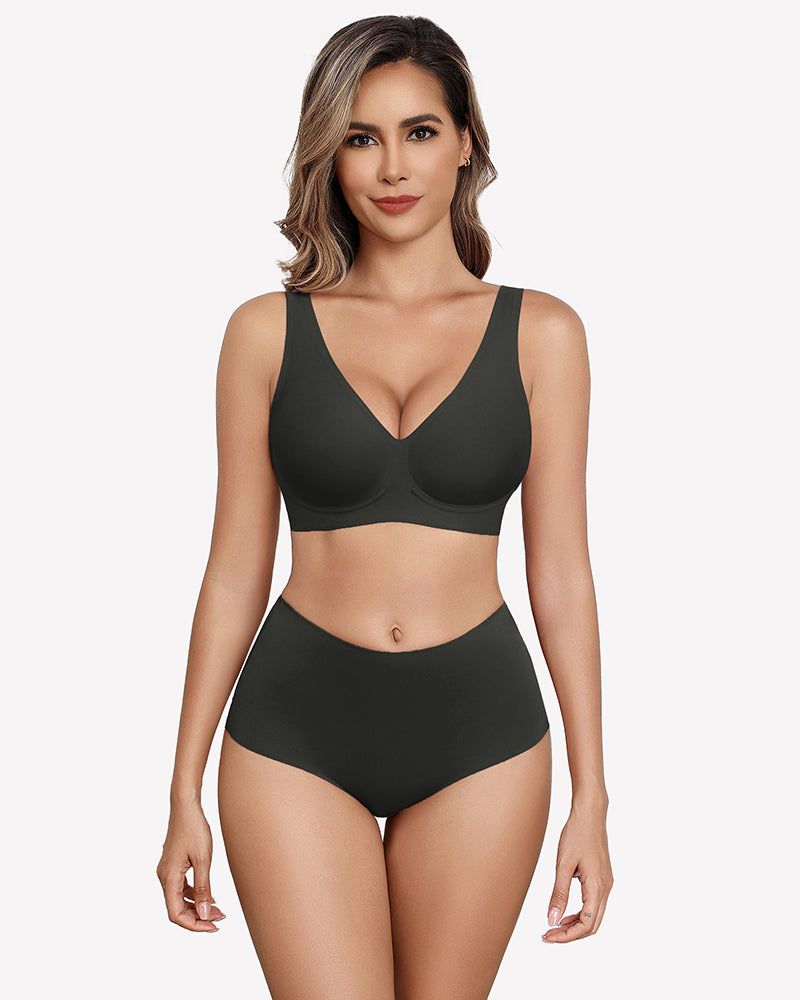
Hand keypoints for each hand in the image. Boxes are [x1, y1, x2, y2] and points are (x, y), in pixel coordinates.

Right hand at [156, 799, 225, 931]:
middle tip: (220, 918)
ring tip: (217, 909)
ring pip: (178, 900)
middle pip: (176, 909)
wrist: (186, 806)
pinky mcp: (172, 865)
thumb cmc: (194, 829)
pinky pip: (180, 888)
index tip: (214, 926)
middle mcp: (164, 877)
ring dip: (196, 907)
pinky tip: (208, 895)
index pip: (176, 914)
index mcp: (169, 878)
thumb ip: (202, 889)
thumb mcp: (203, 860)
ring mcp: (166, 871)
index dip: (194, 925)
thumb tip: (204, 913)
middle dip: (198, 917)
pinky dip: (193, 895)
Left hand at [541, 799, 612, 942]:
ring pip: (594, 917)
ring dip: (575, 925)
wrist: (590, 814)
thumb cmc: (576, 834)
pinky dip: (580, 913)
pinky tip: (564, 911)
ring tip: (553, 926)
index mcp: (597, 887)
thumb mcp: (563, 864)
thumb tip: (552, 920)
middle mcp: (606, 889)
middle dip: (570, 934)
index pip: (586, 925)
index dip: (567, 936)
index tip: (548, 936)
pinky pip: (594, 905)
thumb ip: (558, 894)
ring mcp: (606, 884)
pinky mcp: (602, 879)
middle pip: (592, 926)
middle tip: (547, 935)